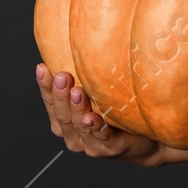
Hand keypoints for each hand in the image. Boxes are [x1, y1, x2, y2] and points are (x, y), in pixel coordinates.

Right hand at [35, 62, 165, 166]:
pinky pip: (103, 137)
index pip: (51, 104)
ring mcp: (92, 144)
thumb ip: (83, 77)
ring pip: (80, 126)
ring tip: (77, 91)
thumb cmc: (115, 111)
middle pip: (62, 116)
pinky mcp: (112, 148)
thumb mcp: (95, 93)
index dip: (45, 87)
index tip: (42, 67)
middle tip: (61, 76)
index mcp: (65, 121)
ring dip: (77, 109)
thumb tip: (77, 38)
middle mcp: (74, 135)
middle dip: (60, 96)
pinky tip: (93, 117)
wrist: (146, 139)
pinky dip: (97, 128)